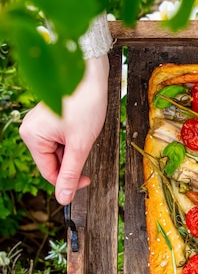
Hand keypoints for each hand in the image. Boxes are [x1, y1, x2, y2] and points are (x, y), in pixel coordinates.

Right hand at [20, 55, 108, 204]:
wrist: (90, 74)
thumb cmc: (86, 104)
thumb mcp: (80, 144)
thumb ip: (71, 172)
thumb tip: (63, 198)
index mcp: (32, 137)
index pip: (49, 172)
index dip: (70, 180)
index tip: (88, 180)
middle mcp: (30, 130)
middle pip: (53, 161)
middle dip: (73, 159)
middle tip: (88, 146)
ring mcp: (38, 124)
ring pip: (59, 151)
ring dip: (74, 149)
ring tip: (84, 131)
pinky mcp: (49, 119)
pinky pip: (60, 139)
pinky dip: (73, 140)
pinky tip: (82, 127)